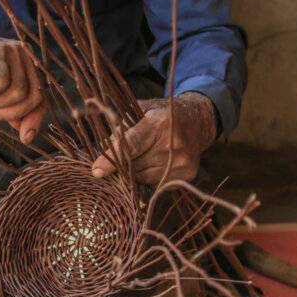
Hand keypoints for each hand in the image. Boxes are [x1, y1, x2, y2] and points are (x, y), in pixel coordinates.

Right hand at [0, 29, 46, 144]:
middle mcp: (25, 55)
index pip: (41, 98)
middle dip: (11, 113)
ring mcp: (11, 51)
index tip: (25, 138)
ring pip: (16, 92)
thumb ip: (14, 109)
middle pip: (32, 97)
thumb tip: (27, 133)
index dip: (34, 120)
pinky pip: (0, 82)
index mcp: (29, 66)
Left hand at [91, 92, 217, 184]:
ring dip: (136, 171)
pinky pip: (155, 185)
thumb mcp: (140, 111)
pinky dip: (150, 177)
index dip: (113, 159)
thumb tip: (101, 153)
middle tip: (127, 154)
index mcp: (158, 123)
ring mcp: (182, 161)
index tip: (97, 171)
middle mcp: (172, 144)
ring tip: (145, 155)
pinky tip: (156, 163)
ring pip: (142, 178)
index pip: (131, 145)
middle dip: (124, 163)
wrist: (200, 121)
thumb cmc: (162, 115)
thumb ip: (119, 129)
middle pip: (133, 166)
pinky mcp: (187, 174)